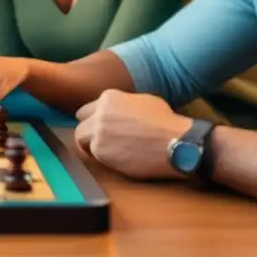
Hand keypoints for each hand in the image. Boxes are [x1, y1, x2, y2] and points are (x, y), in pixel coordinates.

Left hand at [73, 90, 192, 179]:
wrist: (176, 142)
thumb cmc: (166, 122)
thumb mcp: (142, 101)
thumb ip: (122, 104)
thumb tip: (116, 111)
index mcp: (108, 97)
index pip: (86, 111)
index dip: (94, 121)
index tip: (101, 128)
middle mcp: (99, 113)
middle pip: (81, 126)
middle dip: (89, 134)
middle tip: (103, 143)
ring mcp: (98, 133)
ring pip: (82, 141)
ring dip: (93, 147)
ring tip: (112, 152)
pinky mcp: (101, 152)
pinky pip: (95, 156)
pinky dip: (104, 159)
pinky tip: (121, 159)